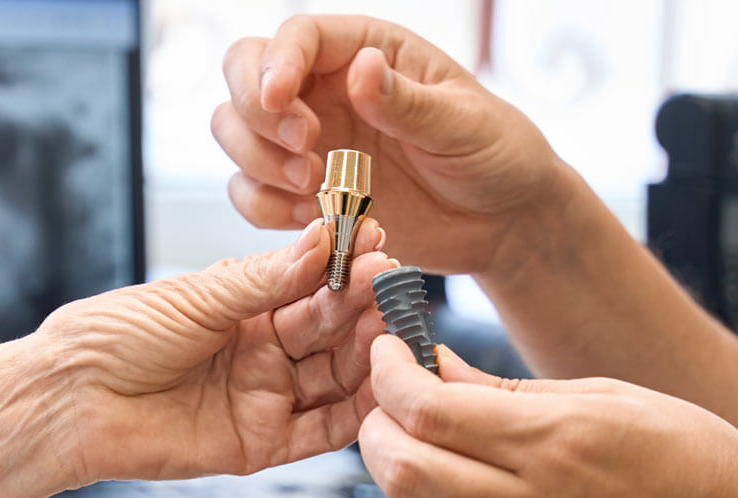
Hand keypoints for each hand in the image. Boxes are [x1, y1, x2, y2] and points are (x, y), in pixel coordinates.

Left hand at [37, 219, 392, 481]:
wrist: (70, 399)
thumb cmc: (114, 337)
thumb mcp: (196, 297)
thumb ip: (265, 279)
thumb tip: (321, 241)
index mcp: (247, 305)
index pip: (313, 284)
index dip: (346, 267)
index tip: (377, 246)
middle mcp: (263, 350)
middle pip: (332, 331)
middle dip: (364, 309)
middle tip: (394, 289)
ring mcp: (265, 397)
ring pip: (336, 379)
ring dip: (369, 359)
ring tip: (395, 336)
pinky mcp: (261, 444)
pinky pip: (320, 433)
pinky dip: (355, 417)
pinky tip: (381, 394)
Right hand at [215, 15, 582, 274]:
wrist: (503, 222)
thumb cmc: (496, 155)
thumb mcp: (464, 124)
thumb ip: (408, 101)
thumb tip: (359, 69)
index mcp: (365, 52)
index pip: (296, 36)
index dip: (275, 63)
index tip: (280, 98)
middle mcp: (325, 89)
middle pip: (242, 74)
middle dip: (255, 113)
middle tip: (304, 151)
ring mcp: (309, 141)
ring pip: (234, 132)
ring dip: (256, 162)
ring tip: (313, 189)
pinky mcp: (304, 193)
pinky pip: (250, 193)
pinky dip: (266, 208)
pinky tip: (314, 219)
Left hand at [357, 336, 737, 497]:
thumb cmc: (703, 471)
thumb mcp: (611, 399)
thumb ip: (510, 392)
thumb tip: (437, 369)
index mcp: (556, 444)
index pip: (425, 410)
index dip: (388, 375)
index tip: (388, 354)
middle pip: (398, 472)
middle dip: (376, 428)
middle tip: (391, 404)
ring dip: (409, 485)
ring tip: (441, 456)